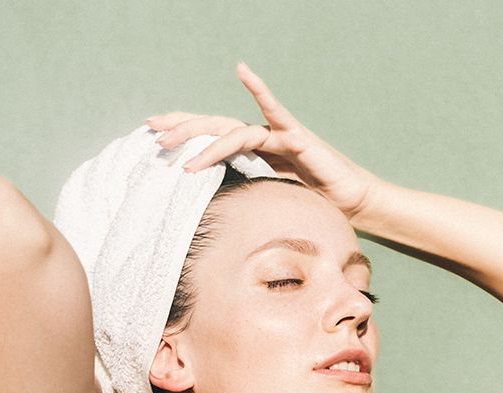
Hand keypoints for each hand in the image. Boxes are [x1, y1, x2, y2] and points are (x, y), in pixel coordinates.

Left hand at [146, 62, 383, 221]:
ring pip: (233, 131)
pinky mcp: (297, 137)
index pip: (212, 136)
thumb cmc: (312, 202)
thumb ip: (247, 194)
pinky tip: (244, 72)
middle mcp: (261, 137)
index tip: (152, 136)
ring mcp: (277, 134)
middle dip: (182, 129)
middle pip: (214, 127)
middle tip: (153, 134)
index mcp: (252, 152)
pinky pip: (275, 112)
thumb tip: (216, 210)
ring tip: (181, 158)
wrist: (350, 204)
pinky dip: (259, 91)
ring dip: (205, 143)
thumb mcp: (269, 201)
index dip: (184, 133)